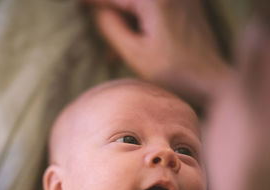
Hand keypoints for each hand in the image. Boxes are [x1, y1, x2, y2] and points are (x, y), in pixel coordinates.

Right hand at [84, 0, 231, 104]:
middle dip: (110, 10)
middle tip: (91, 17)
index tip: (78, 5)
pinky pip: (152, 8)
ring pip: (139, 4)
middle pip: (128, 0)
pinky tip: (130, 42)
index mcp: (154, 0)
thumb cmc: (174, 72)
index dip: (94, 1)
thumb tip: (96, 12)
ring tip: (111, 47)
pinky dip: (138, 20)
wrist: (211, 81)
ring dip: (123, 18)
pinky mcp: (185, 7)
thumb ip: (111, 28)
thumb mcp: (135, 53)